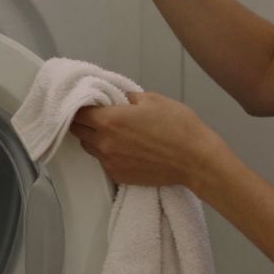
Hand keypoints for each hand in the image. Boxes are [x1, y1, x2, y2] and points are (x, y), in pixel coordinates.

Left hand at [69, 92, 226, 191]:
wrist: (195, 160)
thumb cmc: (178, 126)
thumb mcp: (153, 99)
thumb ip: (129, 97)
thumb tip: (120, 99)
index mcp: (110, 120)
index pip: (78, 112)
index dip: (80, 105)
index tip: (86, 101)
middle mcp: (104, 143)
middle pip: (78, 131)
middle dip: (82, 121)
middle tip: (96, 114)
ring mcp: (110, 162)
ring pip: (89, 147)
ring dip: (93, 137)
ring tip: (111, 131)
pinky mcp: (119, 176)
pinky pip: (103, 161)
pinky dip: (107, 153)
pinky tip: (123, 147)